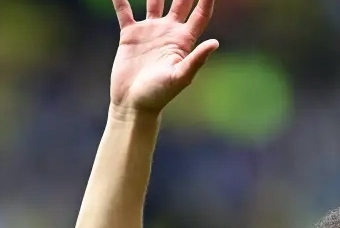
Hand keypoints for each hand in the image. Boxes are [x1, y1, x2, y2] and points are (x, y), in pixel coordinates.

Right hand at [109, 0, 217, 114]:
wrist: (133, 104)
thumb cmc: (158, 95)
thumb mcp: (179, 78)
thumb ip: (196, 60)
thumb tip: (215, 43)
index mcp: (183, 41)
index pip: (200, 14)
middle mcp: (168, 32)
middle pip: (180, 1)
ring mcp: (149, 31)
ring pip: (154, 0)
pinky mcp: (130, 34)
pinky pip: (124, 10)